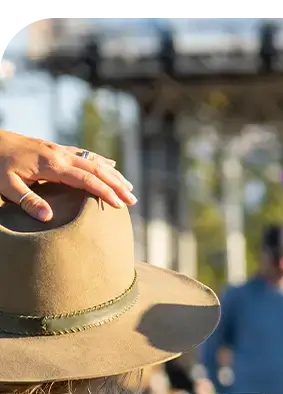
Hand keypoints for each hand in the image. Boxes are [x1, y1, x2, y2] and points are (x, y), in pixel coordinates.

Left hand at [0, 130, 135, 220]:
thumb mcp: (7, 185)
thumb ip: (28, 201)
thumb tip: (48, 217)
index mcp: (52, 165)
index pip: (86, 179)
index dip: (104, 192)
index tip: (119, 205)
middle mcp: (60, 154)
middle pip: (96, 169)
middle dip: (117, 184)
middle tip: (133, 200)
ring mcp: (59, 150)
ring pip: (94, 160)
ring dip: (113, 174)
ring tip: (129, 187)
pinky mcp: (56, 149)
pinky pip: (85, 154)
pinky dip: (101, 160)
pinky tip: (111, 164)